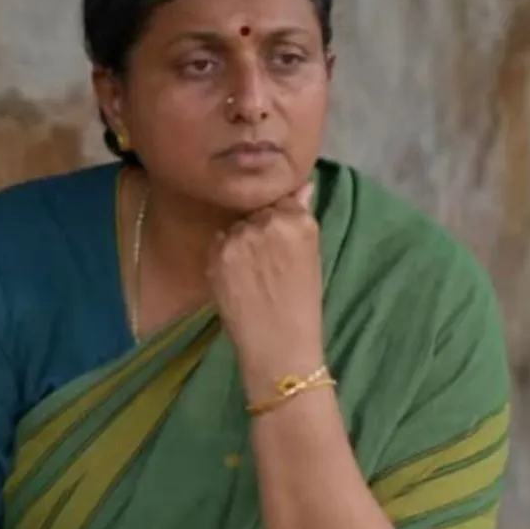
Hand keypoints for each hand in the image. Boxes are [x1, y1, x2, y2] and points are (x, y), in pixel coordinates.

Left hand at [207, 182, 323, 392]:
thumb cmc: (301, 305)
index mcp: (299, 220)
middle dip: (258, 229)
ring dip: (239, 242)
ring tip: (252, 274)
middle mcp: (269, 221)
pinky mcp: (218, 252)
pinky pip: (218, 242)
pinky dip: (223, 256)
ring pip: (235, 226)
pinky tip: (236, 279)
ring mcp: (241, 236)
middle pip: (255, 211)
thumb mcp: (311, 256)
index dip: (277, 221)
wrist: (279, 345)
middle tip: (265, 263)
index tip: (279, 244)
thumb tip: (303, 183)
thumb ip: (302, 215)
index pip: (281, 199)